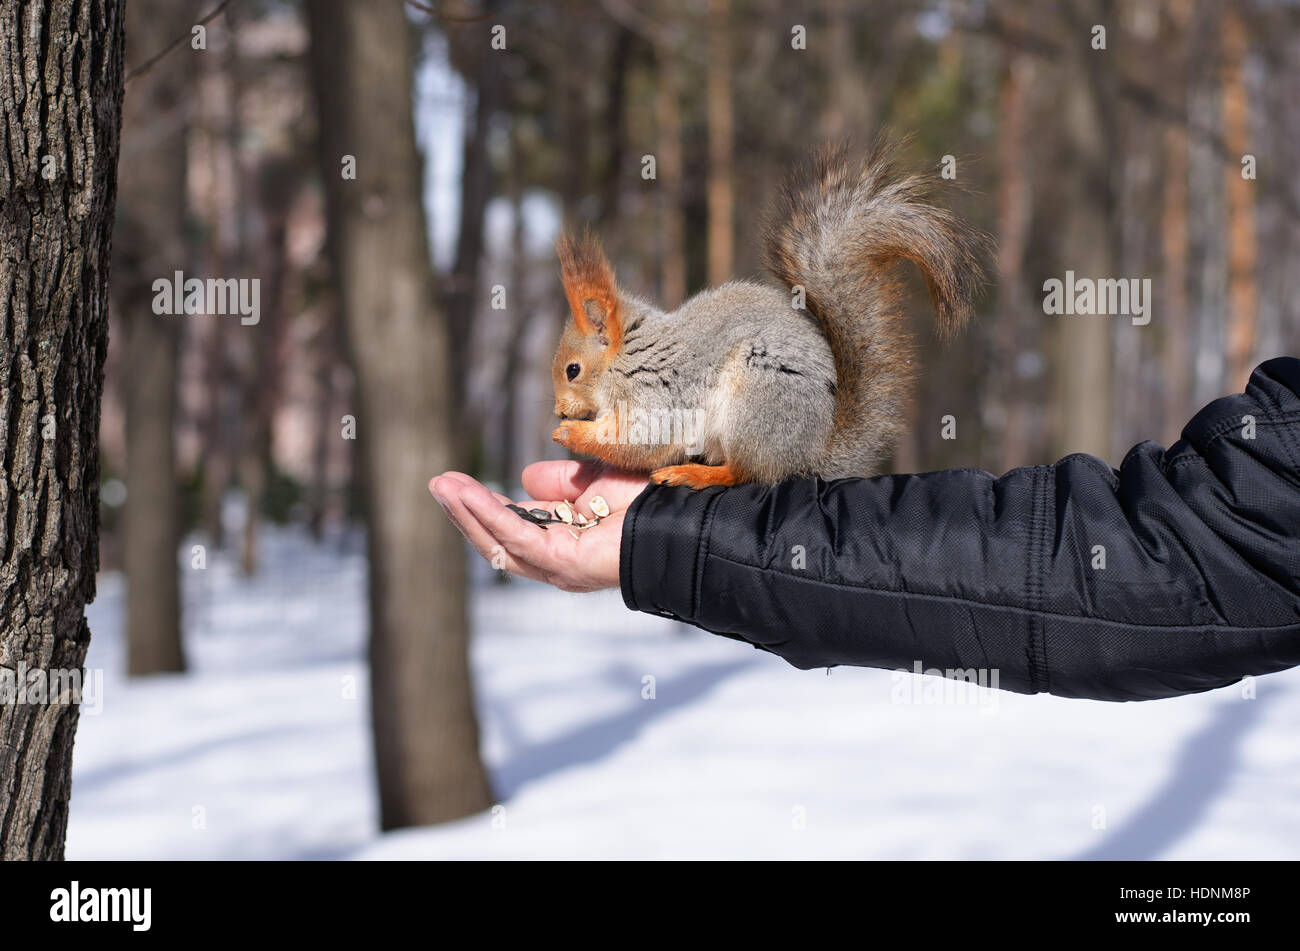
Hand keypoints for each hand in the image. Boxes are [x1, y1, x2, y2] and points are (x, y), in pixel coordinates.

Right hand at [429, 461, 649, 591]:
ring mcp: (557, 565)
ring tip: (442, 486)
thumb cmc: (645, 502)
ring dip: (467, 512)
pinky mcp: (561, 563)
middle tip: (437, 483)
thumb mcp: (592, 483)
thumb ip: (560, 482)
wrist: (677, 516)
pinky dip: (488, 515)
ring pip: (498, 541)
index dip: (483, 506)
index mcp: (562, 540)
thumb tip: (524, 477)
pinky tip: (466, 495)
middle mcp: (555, 559)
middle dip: (465, 511)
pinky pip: (516, 538)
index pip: (512, 527)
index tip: (456, 483)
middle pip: (496, 539)